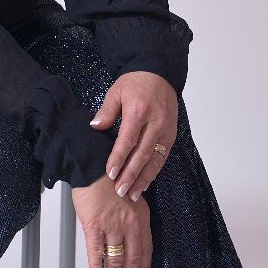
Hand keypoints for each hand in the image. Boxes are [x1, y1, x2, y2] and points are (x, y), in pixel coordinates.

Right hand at [71, 175, 151, 267]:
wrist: (93, 165)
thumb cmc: (110, 178)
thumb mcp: (130, 197)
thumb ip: (131, 218)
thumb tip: (127, 236)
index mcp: (140, 218)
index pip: (146, 250)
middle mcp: (129, 225)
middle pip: (132, 260)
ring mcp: (112, 226)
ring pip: (115, 260)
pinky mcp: (93, 225)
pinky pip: (96, 252)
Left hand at [89, 71, 177, 201]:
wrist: (159, 73)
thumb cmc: (136, 83)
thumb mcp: (116, 91)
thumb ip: (106, 111)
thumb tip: (95, 126)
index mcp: (139, 112)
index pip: (128, 140)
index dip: (119, 158)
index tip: (110, 173)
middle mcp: (155, 123)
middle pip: (142, 154)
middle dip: (131, 175)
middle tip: (120, 191)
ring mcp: (166, 130)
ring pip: (155, 160)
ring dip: (144, 179)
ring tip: (132, 194)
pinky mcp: (171, 135)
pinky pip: (162, 157)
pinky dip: (154, 172)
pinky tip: (145, 183)